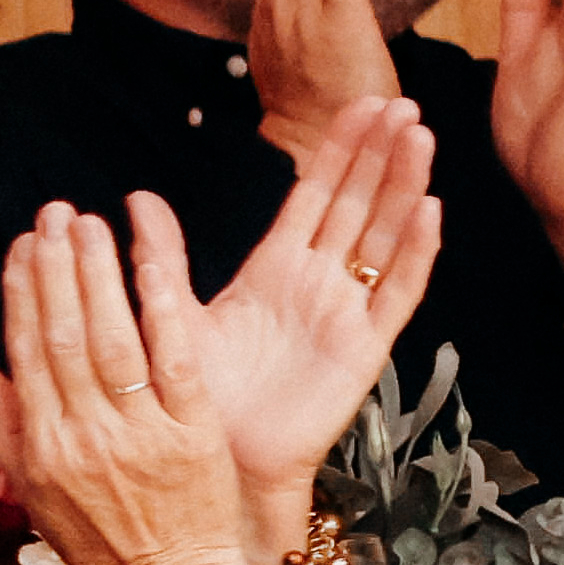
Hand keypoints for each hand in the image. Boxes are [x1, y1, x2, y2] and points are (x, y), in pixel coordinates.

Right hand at [0, 200, 268, 564]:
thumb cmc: (105, 546)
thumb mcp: (37, 496)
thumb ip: (9, 431)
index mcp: (43, 447)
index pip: (26, 353)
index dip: (21, 295)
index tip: (21, 248)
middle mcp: (84, 434)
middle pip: (62, 335)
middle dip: (54, 268)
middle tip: (53, 214)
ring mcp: (139, 432)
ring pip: (110, 339)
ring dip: (97, 274)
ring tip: (90, 223)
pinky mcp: (193, 433)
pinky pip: (173, 358)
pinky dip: (160, 307)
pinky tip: (151, 262)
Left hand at [183, 96, 445, 525]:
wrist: (222, 462)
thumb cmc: (200, 397)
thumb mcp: (172, 314)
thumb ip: (162, 257)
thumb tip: (134, 198)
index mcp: (276, 269)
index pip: (316, 194)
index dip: (341, 149)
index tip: (364, 102)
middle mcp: (318, 283)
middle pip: (359, 204)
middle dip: (381, 153)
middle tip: (402, 102)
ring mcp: (347, 312)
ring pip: (385, 236)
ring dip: (404, 187)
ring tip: (421, 137)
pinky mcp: (365, 348)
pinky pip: (398, 293)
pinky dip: (416, 253)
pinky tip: (428, 211)